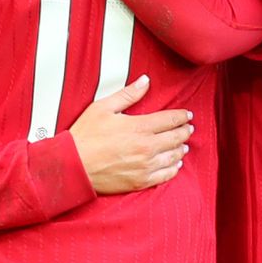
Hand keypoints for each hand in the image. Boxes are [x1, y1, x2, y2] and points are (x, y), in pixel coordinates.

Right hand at [68, 75, 193, 194]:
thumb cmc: (85, 136)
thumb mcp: (103, 108)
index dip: (181, 116)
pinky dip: (173, 169)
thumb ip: (128, 94)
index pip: (170, 119)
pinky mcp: (140, 182)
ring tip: (184, 145)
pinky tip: (175, 165)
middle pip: (176, 138)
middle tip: (189, 128)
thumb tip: (145, 81)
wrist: (72, 166)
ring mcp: (145, 166)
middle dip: (185, 131)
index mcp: (140, 127)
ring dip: (181, 149)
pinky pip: (165, 176)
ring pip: (173, 157)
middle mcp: (147, 147)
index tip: (187, 115)